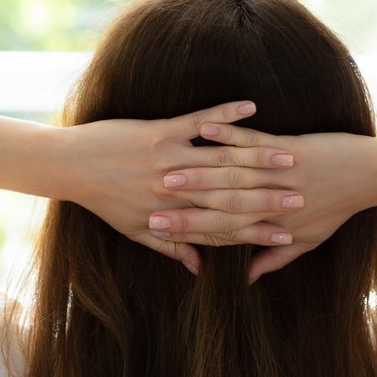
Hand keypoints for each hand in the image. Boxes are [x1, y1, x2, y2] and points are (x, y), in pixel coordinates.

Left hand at [55, 100, 299, 272]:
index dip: (257, 231)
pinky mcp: (161, 131)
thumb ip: (171, 249)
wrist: (72, 166)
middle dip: (270, 195)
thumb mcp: (136, 231)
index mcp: (173, 215)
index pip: (225, 226)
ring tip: (291, 155)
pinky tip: (251, 107)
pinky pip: (200, 121)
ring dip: (259, 155)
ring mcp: (170, 158)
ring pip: (222, 159)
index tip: (287, 232)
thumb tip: (198, 269)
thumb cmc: (104, 201)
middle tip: (304, 196)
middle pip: (232, 194)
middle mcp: (176, 190)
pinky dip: (226, 114)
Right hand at [157, 121, 376, 279]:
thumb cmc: (337, 208)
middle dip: (182, 203)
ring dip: (196, 167)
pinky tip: (203, 128)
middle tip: (149, 202)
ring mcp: (279, 173)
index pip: (222, 230)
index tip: (158, 230)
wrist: (371, 175)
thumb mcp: (308, 240)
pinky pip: (252, 139)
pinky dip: (226, 131)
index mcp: (272, 224)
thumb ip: (275, 259)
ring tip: (164, 165)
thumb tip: (249, 278)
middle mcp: (272, 201)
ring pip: (230, 171)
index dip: (189, 231)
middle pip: (219, 203)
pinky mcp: (289, 147)